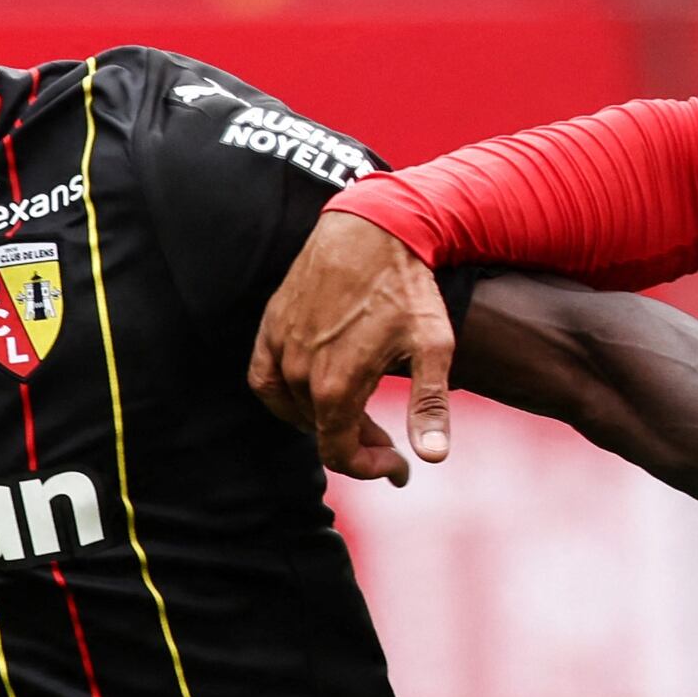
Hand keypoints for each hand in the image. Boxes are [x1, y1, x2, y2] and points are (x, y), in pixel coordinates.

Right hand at [247, 209, 454, 483]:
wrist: (372, 228)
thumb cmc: (406, 286)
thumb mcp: (433, 346)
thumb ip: (430, 406)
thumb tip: (432, 457)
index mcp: (337, 385)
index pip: (340, 454)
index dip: (371, 469)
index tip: (399, 467)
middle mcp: (300, 372)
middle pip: (322, 433)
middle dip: (359, 444)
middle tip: (390, 439)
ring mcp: (281, 348)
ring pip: (294, 410)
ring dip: (326, 420)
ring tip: (358, 412)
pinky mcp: (271, 326)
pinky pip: (264, 379)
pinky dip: (284, 397)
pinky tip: (309, 394)